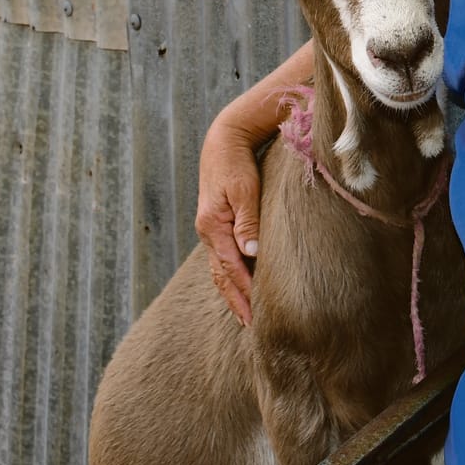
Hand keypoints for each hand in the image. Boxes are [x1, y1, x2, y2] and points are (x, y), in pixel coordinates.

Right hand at [197, 112, 263, 324]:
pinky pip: (223, 256)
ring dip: (232, 291)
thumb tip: (251, 251)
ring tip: (246, 313)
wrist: (224, 139)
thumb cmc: (237, 161)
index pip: (229, 268)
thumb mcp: (244, 187)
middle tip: (251, 326)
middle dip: (236, 300)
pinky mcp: (218, 222)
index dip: (243, 292)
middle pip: (221, 274)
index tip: (256, 315)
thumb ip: (247, 220)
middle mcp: (208, 231)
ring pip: (220, 268)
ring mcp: (211, 228)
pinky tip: (241, 283)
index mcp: (212, 226)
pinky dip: (231, 274)